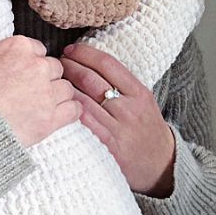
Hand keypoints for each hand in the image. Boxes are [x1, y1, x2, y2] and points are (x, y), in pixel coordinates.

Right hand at [0, 37, 80, 147]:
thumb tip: (0, 57)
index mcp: (19, 48)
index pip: (38, 50)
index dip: (31, 64)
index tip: (24, 74)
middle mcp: (37, 67)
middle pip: (54, 68)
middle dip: (45, 79)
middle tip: (31, 92)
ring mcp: (46, 93)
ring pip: (66, 89)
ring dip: (56, 96)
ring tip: (41, 107)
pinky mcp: (50, 118)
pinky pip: (74, 110)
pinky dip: (69, 112)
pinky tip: (59, 116)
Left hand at [60, 42, 175, 196]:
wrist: (162, 165)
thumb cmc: (147, 130)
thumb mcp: (144, 102)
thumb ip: (122, 84)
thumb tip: (91, 63)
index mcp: (139, 92)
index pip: (108, 63)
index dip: (85, 53)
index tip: (71, 49)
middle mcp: (129, 108)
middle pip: (91, 79)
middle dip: (69, 66)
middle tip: (58, 63)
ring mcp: (118, 127)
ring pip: (83, 99)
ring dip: (63, 87)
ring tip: (53, 82)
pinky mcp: (108, 145)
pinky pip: (84, 123)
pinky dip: (69, 110)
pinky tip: (59, 105)